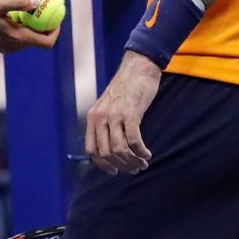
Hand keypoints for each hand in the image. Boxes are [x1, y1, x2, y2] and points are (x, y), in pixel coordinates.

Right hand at [0, 0, 59, 52]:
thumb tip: (37, 2)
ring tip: (33, 6)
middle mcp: (14, 47)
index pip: (46, 42)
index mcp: (16, 39)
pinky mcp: (1, 44)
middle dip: (45, 25)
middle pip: (38, 40)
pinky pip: (18, 35)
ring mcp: (7, 47)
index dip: (55, 31)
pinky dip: (22, 25)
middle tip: (47, 8)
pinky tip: (18, 11)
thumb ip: (18, 2)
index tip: (57, 17)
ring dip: (33, 24)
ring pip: (28, 37)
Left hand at [85, 51, 160, 175]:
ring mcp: (115, 115)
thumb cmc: (126, 88)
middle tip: (134, 168)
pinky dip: (140, 151)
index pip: (92, 150)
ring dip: (132, 161)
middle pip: (107, 153)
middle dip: (121, 165)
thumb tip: (111, 150)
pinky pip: (134, 140)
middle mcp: (101, 117)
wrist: (138, 67)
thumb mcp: (109, 105)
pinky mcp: (131, 113)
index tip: (115, 171)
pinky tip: (147, 153)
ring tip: (142, 162)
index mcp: (93, 117)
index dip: (103, 165)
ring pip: (120, 150)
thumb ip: (106, 123)